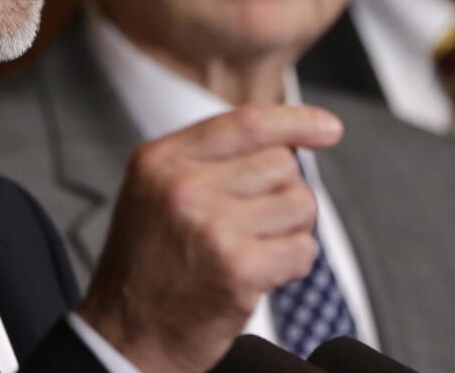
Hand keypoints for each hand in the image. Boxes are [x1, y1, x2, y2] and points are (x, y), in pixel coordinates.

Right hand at [75, 104, 342, 372]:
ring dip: (289, 231)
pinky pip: (303, 250)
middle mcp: (182, 185)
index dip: (295, 121)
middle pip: (281, 165)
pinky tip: (255, 276)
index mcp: (159, 160)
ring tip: (249, 250)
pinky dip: (291, 266)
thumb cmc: (147, 264)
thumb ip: (206, 159)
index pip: (245, 123)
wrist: (125, 333)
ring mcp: (210, 226)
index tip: (328, 128)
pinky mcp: (238, 268)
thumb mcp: (154, 192)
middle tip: (250, 225)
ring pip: (300, 205)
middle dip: (282, 194)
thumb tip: (287, 140)